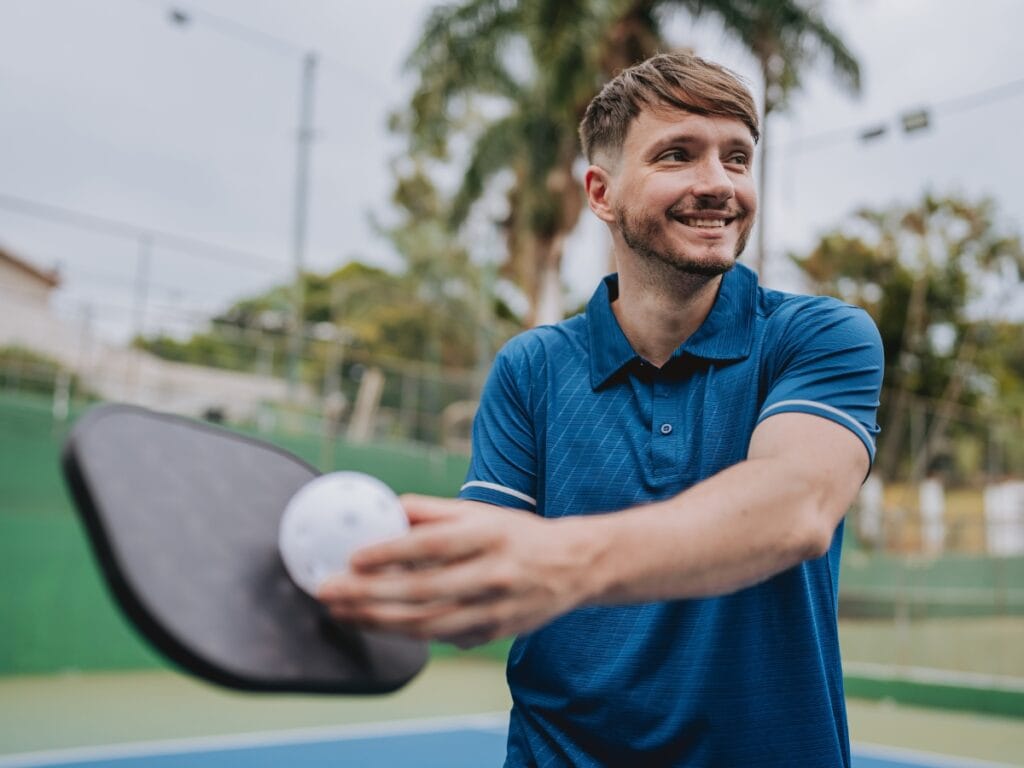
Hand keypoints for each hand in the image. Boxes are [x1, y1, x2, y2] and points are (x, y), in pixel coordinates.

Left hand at [316, 495, 592, 648]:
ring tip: (342, 612)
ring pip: (427, 624)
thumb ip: (433, 510)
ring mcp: (494, 609)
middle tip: (330, 591)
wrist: (574, 567)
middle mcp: (493, 574)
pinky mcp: (493, 633)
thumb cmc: (519, 534)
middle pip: (422, 590)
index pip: (434, 545)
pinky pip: (441, 637)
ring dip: (378, 620)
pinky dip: (405, 632)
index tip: (354, 556)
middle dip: (369, 594)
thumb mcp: (482, 512)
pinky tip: (375, 623)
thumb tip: (386, 507)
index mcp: (489, 535)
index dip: (391, 552)